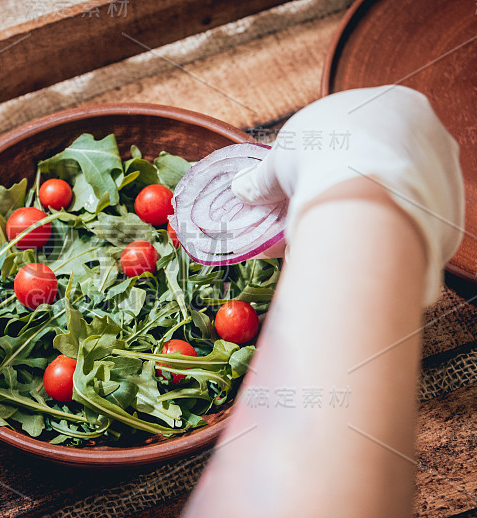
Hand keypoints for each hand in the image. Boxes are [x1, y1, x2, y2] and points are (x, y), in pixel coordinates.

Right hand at [231, 86, 463, 303]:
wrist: (366, 199)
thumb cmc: (320, 162)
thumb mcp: (280, 162)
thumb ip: (262, 178)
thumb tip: (241, 189)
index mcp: (391, 102)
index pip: (355, 132)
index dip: (323, 159)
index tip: (304, 184)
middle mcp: (425, 130)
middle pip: (377, 162)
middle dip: (344, 186)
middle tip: (315, 212)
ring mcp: (442, 170)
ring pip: (396, 191)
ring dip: (365, 210)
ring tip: (332, 233)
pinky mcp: (447, 209)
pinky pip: (409, 220)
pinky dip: (385, 231)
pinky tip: (360, 243)